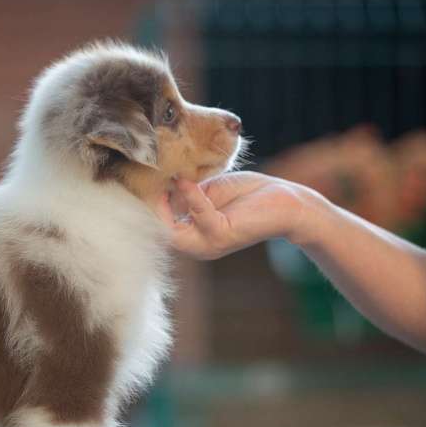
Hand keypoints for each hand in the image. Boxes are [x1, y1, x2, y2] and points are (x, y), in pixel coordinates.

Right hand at [149, 171, 317, 259]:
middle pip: (159, 234)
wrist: (284, 201)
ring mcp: (209, 243)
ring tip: (163, 183)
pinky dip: (191, 196)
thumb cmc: (248, 195)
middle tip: (146, 185)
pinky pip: (199, 216)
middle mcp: (197, 245)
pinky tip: (186, 181)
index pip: (158, 227)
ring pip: (172, 234)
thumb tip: (161, 185)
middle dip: (149, 211)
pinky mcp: (222, 235)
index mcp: (193, 235)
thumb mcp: (207, 190)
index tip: (141, 182)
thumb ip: (185, 193)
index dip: (147, 207)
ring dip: (164, 208)